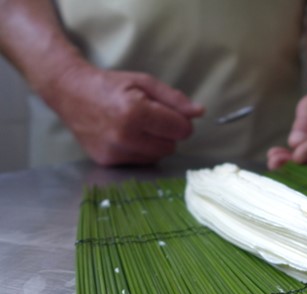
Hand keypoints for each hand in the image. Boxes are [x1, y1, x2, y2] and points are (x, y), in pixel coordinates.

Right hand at [43, 62, 203, 165]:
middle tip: (154, 120)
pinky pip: (140, 162)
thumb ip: (174, 99)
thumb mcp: (144, 82)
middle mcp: (124, 136)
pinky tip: (128, 137)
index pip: (180, 130)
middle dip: (169, 133)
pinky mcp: (107, 162)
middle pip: (171, 146)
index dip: (181, 121)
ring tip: (139, 128)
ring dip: (155, 144)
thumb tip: (200, 112)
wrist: (70, 93)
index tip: (172, 114)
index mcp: (136, 112)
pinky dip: (140, 151)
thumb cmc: (111, 86)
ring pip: (157, 157)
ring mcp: (114, 152)